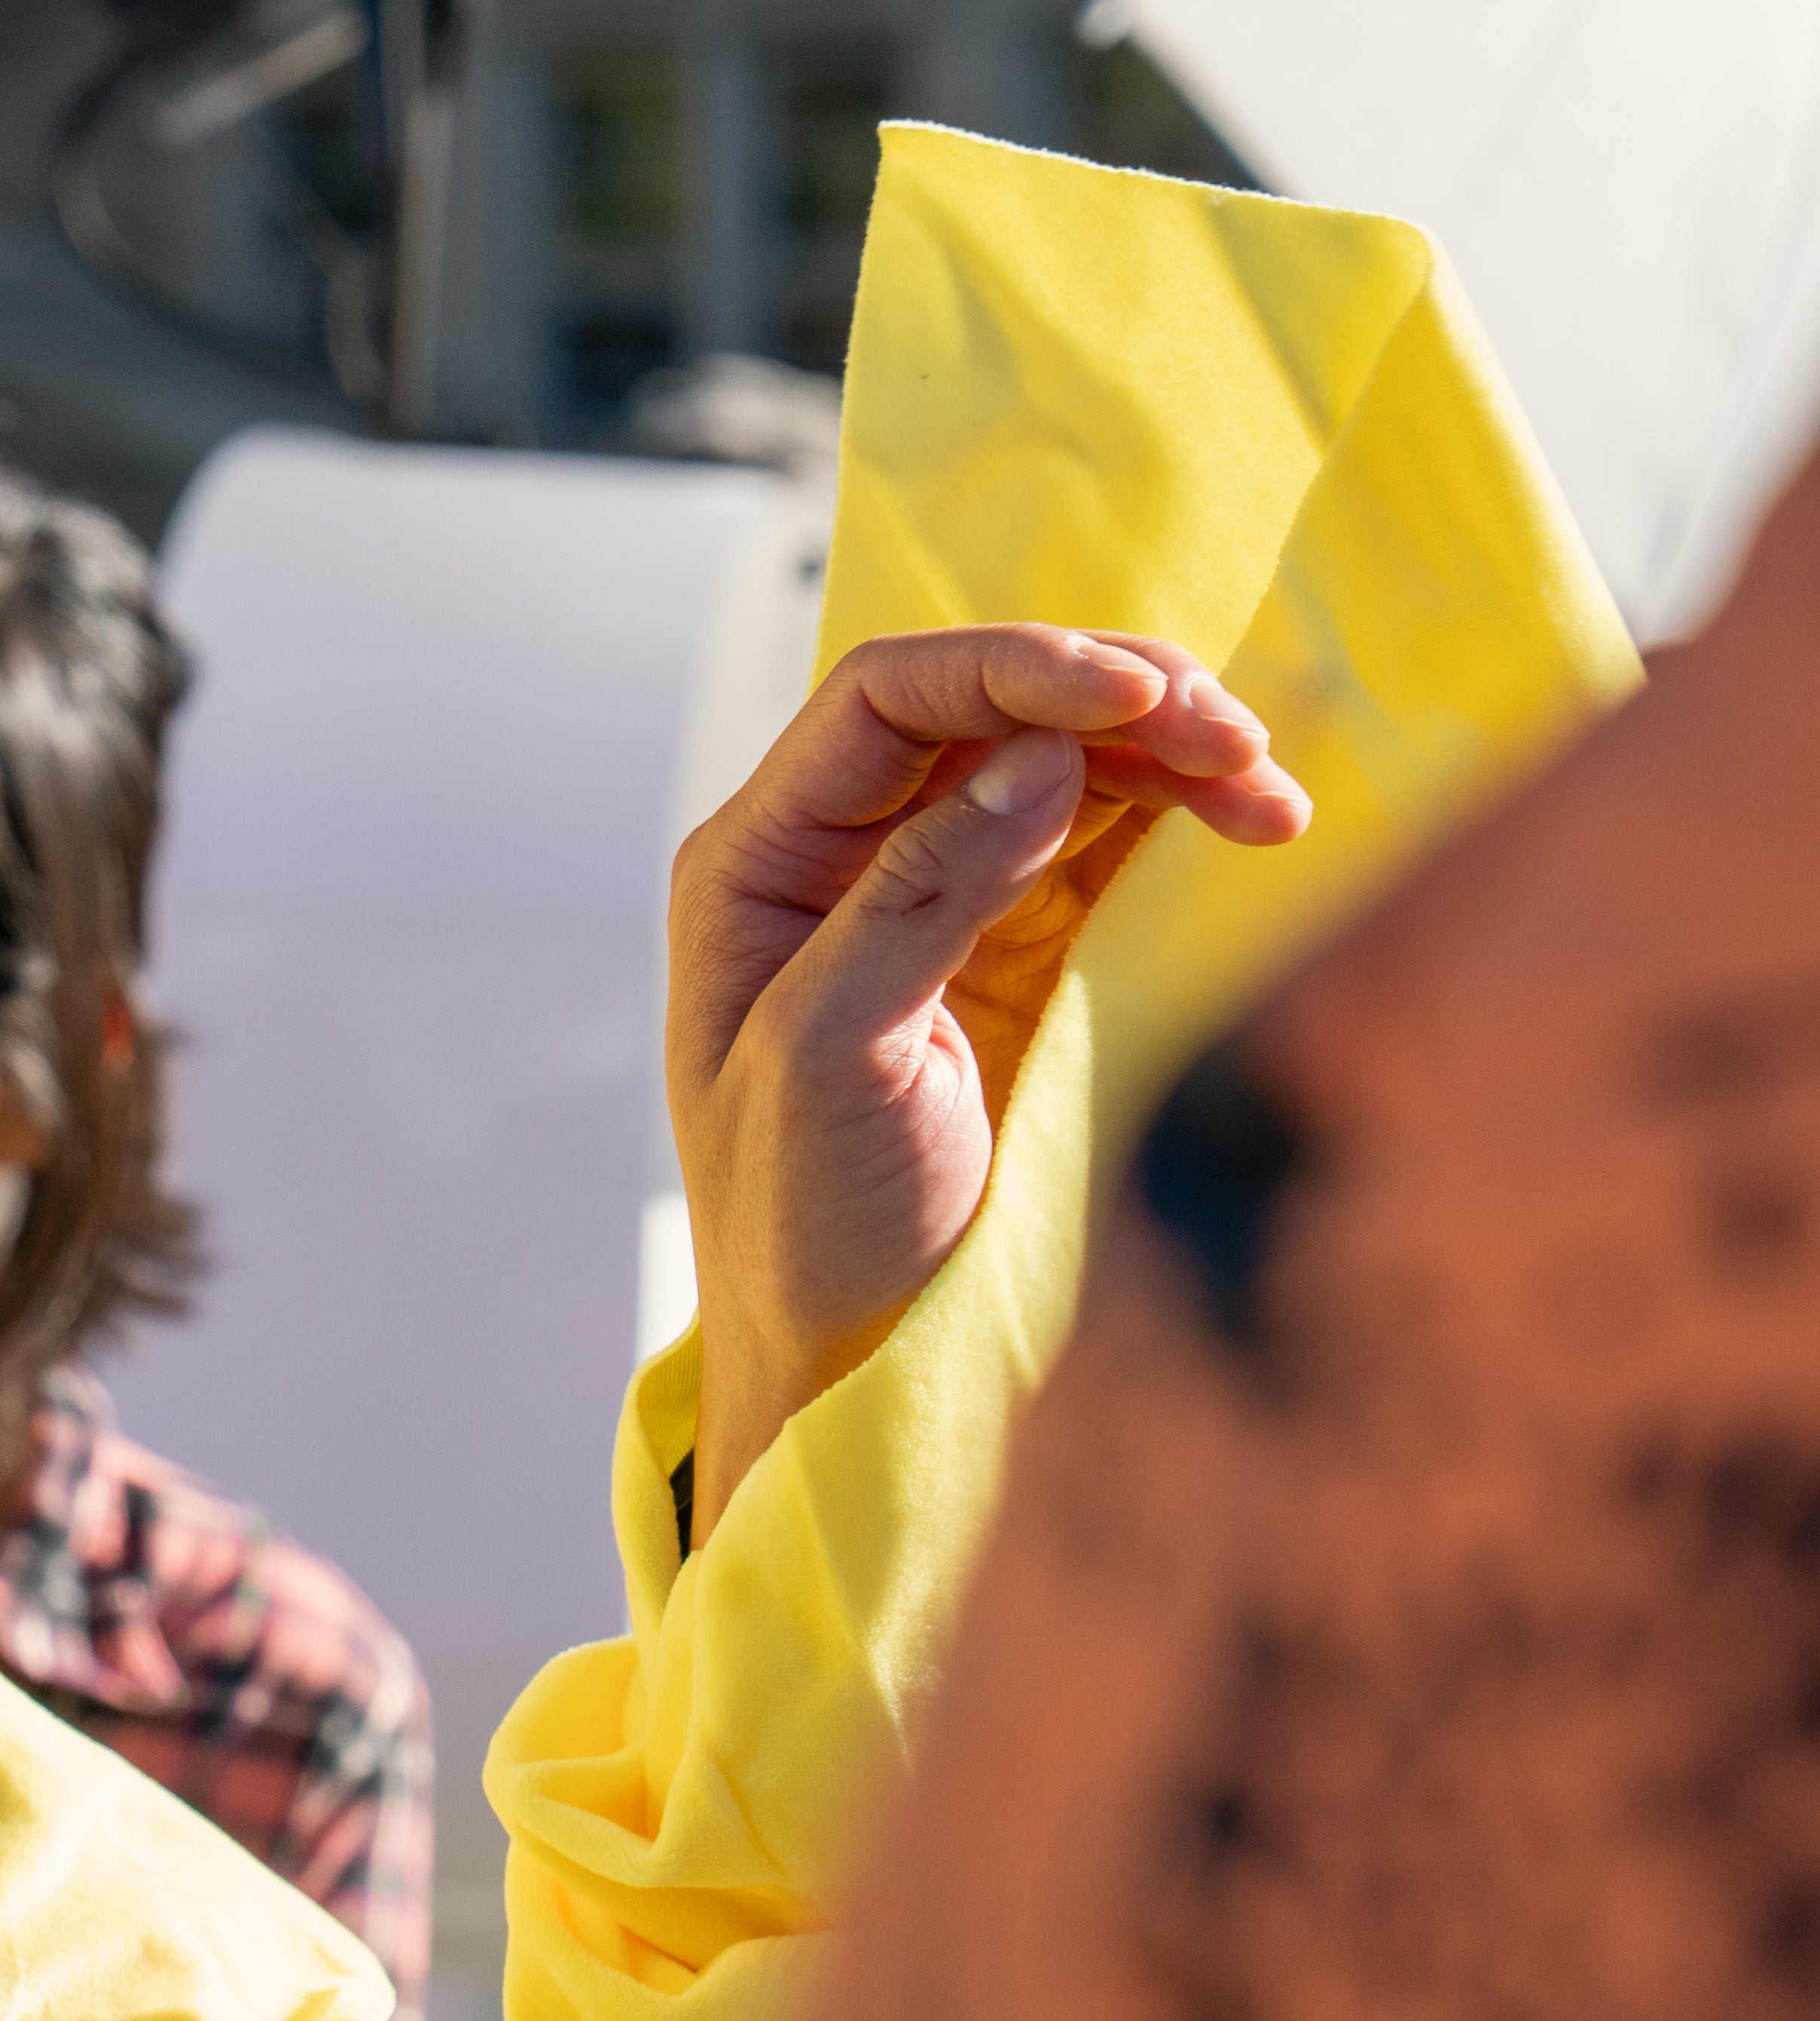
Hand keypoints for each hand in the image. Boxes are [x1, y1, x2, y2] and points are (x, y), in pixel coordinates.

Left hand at [669, 625, 1310, 1525]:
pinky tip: (1254, 819)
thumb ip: (920, 897)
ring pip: (1059, 765)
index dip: (1011, 669)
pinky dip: (1179, 815)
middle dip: (1112, 702)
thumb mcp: (835, 1055)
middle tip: (1235, 736)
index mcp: (756, 864)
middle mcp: (835, 857)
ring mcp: (933, 894)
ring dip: (1167, 753)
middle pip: (984, 713)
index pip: (881, 701)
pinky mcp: (1015, 946)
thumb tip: (1032, 757)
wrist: (843, 1351)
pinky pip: (1104, 839)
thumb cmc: (801, 1221)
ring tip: (1265, 785)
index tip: (1137, 688)